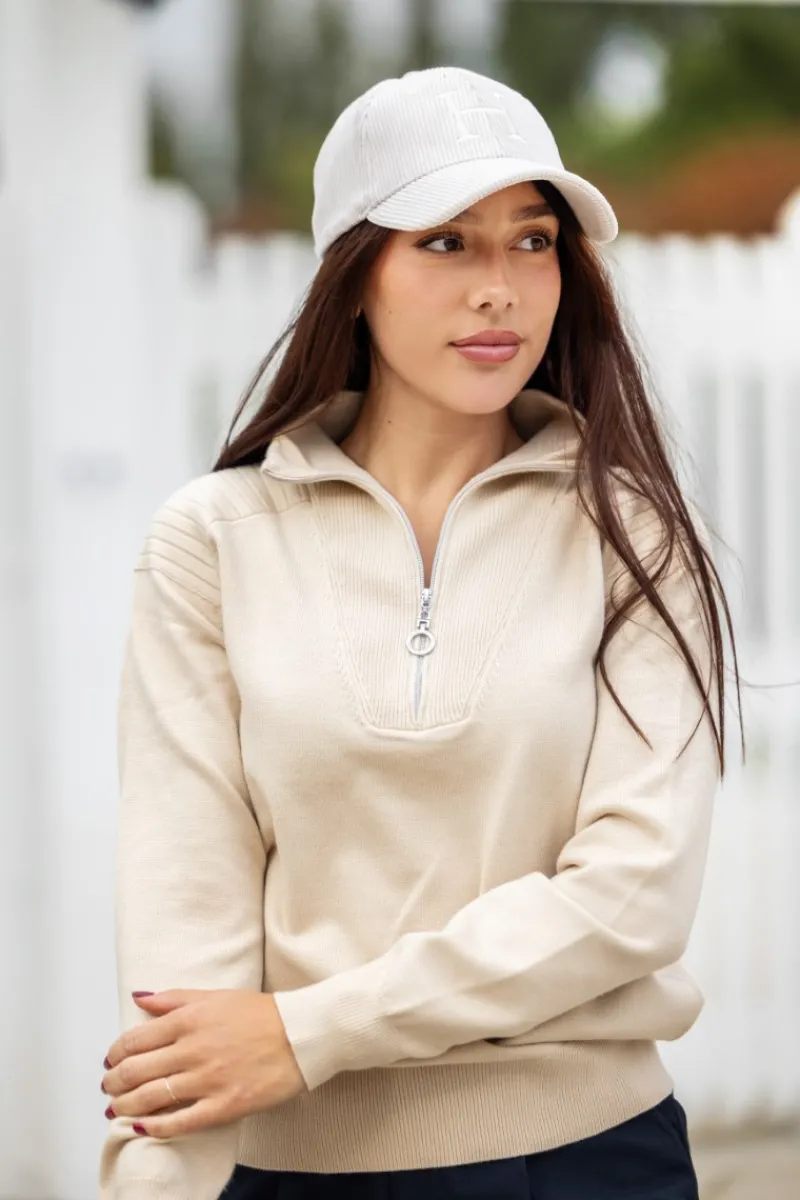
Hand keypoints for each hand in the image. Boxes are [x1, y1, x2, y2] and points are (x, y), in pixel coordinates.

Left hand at [101, 989, 306, 1138]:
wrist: (303, 1035)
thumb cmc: (262, 1014)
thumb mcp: (217, 996)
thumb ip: (175, 998)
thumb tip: (140, 998)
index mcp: (190, 1019)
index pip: (136, 1039)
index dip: (116, 1053)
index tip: (111, 1060)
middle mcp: (194, 1049)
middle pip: (137, 1070)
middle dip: (114, 1082)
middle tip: (109, 1087)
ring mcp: (208, 1079)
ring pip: (151, 1097)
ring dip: (126, 1105)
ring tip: (116, 1108)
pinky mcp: (224, 1105)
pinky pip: (180, 1122)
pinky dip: (155, 1127)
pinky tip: (141, 1127)